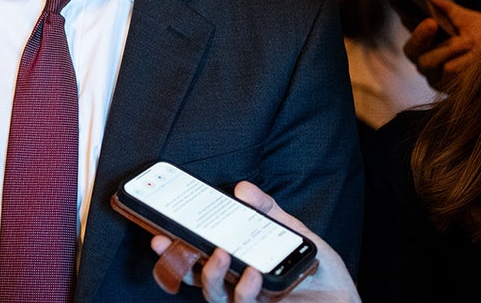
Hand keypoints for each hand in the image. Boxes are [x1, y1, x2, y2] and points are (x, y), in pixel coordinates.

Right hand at [151, 181, 358, 301]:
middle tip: (165, 242)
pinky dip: (245, 289)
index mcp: (240, 265)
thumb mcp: (293, 233)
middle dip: (175, 261)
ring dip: (211, 274)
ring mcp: (250, 302)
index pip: (201, 256)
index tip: (159, 228)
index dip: (177, 245)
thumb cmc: (321, 274)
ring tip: (220, 252)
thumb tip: (241, 189)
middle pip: (196, 277)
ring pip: (214, 294)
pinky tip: (253, 274)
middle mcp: (238, 285)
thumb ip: (268, 212)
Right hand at [403, 0, 480, 91]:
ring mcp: (434, 75)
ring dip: (448, 49)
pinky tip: (473, 57)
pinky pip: (446, 72)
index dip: (403, 16)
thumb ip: (448, 10)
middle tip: (430, 22)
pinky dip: (462, 62)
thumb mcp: (469, 20)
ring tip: (468, 42)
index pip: (409, 27)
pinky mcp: (446, 88)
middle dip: (419, 35)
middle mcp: (426, 58)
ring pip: (427, 62)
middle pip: (411, 50)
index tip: (397, 0)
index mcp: (429, 40)